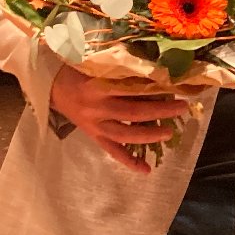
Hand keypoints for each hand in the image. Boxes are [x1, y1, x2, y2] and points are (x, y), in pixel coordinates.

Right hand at [50, 65, 190, 172]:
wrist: (52, 86)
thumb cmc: (81, 70)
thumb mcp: (101, 65)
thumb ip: (124, 70)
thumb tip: (158, 71)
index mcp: (99, 86)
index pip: (133, 88)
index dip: (156, 87)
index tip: (177, 85)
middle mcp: (97, 108)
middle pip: (133, 112)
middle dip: (160, 111)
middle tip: (182, 107)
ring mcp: (94, 125)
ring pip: (124, 135)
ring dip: (148, 135)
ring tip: (169, 133)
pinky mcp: (93, 136)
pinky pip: (112, 151)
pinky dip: (129, 161)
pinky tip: (146, 169)